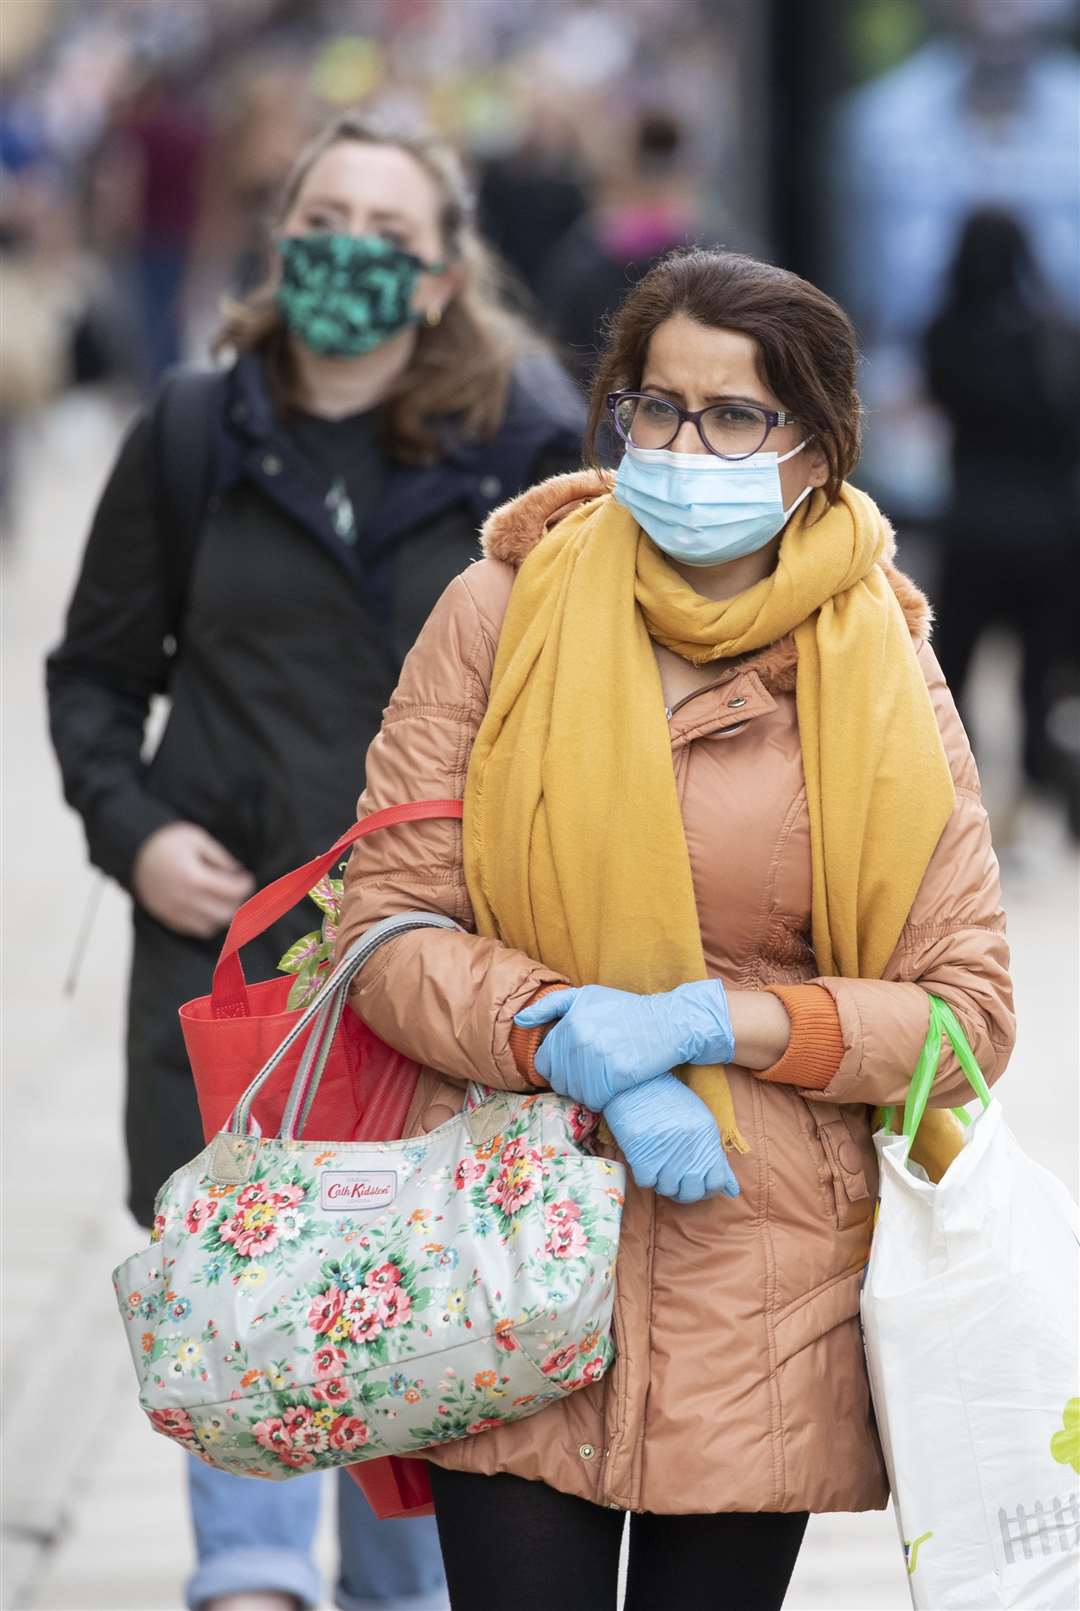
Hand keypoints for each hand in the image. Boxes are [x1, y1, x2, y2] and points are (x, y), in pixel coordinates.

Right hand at [132, 823, 255, 937]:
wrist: (132, 850)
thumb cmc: (166, 841)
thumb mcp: (197, 838)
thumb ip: (220, 856)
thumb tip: (237, 871)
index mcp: (194, 878)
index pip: (232, 892)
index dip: (245, 885)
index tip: (245, 877)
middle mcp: (185, 900)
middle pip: (225, 914)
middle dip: (237, 901)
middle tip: (237, 888)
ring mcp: (174, 912)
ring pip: (211, 926)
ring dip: (223, 914)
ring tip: (223, 898)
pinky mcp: (167, 917)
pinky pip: (194, 930)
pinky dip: (207, 922)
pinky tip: (208, 907)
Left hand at [514, 980, 734, 1111]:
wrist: (668, 1023)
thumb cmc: (627, 1011)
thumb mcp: (588, 997)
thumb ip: (551, 1006)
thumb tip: (519, 1021)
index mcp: (569, 1020)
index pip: (544, 1061)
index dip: (558, 1068)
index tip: (576, 1065)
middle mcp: (579, 1037)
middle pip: (559, 1080)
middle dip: (573, 1081)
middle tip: (594, 1073)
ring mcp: (597, 1056)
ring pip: (576, 1092)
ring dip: (588, 1092)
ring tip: (605, 1079)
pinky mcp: (615, 1074)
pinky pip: (594, 1099)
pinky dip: (601, 1099)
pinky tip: (613, 1087)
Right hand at [604, 1075, 739, 1203]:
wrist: (637, 1079)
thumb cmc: (669, 1100)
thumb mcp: (699, 1122)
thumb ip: (715, 1156)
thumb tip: (733, 1189)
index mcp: (707, 1138)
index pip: (716, 1182)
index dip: (705, 1189)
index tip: (695, 1184)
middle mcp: (690, 1148)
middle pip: (691, 1192)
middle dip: (682, 1192)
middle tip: (674, 1181)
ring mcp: (666, 1152)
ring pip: (666, 1189)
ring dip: (661, 1182)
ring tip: (657, 1166)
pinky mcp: (642, 1153)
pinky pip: (646, 1181)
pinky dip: (644, 1175)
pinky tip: (644, 1160)